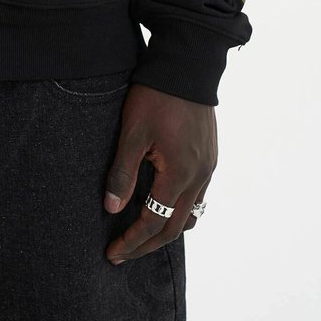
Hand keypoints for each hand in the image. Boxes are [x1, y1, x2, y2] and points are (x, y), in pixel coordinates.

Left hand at [103, 83, 216, 263]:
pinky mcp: (209, 156)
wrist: (187, 66)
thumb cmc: (156, 96)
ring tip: (140, 235)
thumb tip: (111, 208)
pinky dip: (177, 209)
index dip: (131, 240)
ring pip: (188, 213)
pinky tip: (161, 204)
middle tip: (121, 253)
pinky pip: (196, 195)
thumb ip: (122, 172)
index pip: (154, 222)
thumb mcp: (132, 132)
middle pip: (173, 226)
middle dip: (146, 244)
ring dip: (164, 228)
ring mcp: (208, 167)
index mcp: (180, 174)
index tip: (112, 252)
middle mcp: (199, 177)